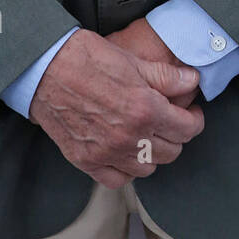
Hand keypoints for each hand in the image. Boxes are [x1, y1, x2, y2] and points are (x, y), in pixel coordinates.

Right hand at [29, 29, 203, 188]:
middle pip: (171, 152)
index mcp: (144, 109)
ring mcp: (107, 153)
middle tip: (171, 121)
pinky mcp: (86, 161)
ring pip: (148, 169)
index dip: (195, 120)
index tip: (191, 114)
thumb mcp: (131, 59)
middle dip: (176, 135)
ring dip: (153, 153)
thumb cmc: (85, 58)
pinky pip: (117, 180)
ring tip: (148, 134)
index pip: (187, 129)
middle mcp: (129, 137)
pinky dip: (126, 169)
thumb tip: (192, 82)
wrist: (44, 68)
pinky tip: (125, 151)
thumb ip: (165, 76)